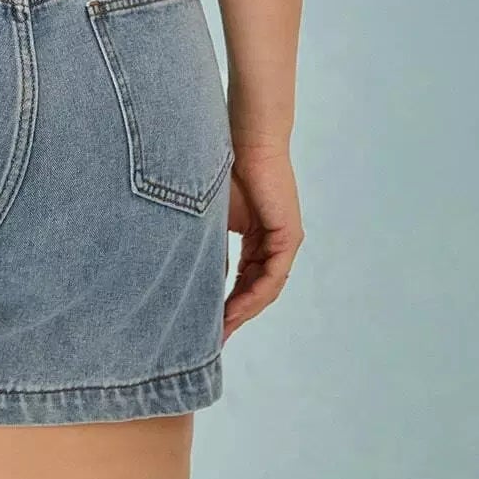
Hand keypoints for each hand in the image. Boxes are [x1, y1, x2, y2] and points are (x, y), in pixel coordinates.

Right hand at [222, 143, 303, 340]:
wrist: (246, 140)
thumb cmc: (224, 167)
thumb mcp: (213, 217)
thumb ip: (209, 244)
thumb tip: (190, 274)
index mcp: (258, 238)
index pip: (244, 280)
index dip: (227, 304)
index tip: (206, 324)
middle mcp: (275, 243)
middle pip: (257, 291)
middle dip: (235, 316)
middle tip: (213, 339)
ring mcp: (285, 240)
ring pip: (265, 288)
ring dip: (243, 311)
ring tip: (220, 330)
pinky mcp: (289, 236)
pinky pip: (272, 276)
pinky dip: (254, 295)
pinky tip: (235, 309)